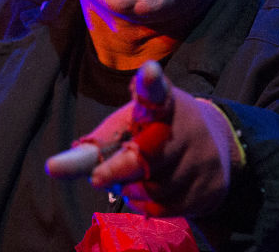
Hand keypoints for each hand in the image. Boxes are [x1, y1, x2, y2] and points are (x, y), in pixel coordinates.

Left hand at [47, 61, 243, 216]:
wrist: (220, 143)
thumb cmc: (156, 129)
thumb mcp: (133, 121)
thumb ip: (100, 141)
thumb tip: (58, 168)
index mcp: (162, 103)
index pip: (155, 91)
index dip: (150, 82)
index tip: (148, 71)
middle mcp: (184, 126)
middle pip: (148, 153)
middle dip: (119, 169)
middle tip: (96, 178)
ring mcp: (201, 157)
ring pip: (154, 188)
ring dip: (132, 190)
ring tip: (129, 182)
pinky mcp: (209, 186)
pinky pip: (167, 207)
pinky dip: (148, 205)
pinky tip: (145, 194)